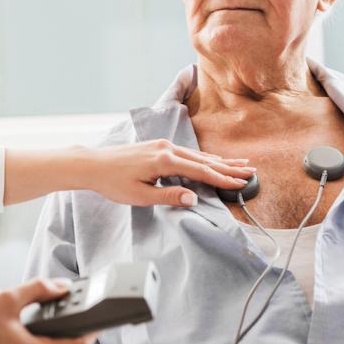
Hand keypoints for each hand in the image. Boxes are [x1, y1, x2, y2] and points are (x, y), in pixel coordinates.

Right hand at [0, 278, 95, 343]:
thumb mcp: (7, 298)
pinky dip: (34, 340)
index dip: (92, 330)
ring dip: (47, 332)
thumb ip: (39, 289)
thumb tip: (61, 286)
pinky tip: (21, 324)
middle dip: (66, 325)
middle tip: (63, 301)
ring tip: (36, 309)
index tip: (99, 314)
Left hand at [85, 139, 254, 206]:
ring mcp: (162, 145)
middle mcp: (167, 149)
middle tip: (251, 171)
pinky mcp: (157, 145)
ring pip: (197, 155)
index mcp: (164, 161)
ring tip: (238, 164)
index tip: (242, 183)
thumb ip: (169, 196)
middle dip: (228, 167)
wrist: (93, 164)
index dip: (223, 179)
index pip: (201, 172)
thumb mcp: (140, 195)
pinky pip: (187, 152)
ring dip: (219, 160)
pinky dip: (203, 158)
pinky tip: (210, 160)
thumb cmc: (113, 182)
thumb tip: (193, 198)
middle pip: (204, 160)